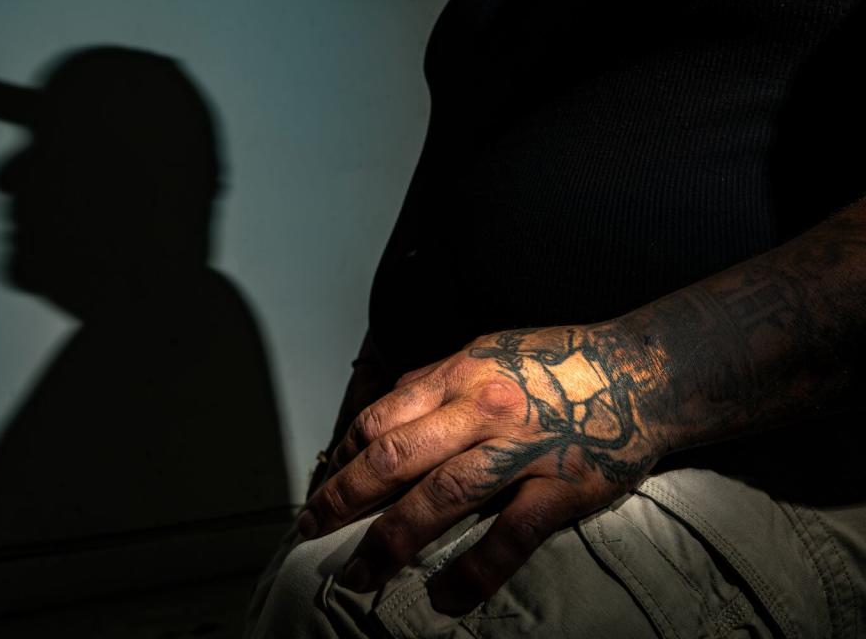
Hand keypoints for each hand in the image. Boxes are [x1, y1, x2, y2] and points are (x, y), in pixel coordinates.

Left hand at [298, 325, 667, 613]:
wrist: (640, 372)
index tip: (324, 484)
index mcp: (458, 374)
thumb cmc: (556, 363)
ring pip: (439, 499)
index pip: (378, 420)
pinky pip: (508, 538)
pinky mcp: (560, 488)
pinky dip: (472, 573)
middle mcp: (481, 410)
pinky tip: (444, 599)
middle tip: (313, 528)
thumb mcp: (486, 353)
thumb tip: (383, 411)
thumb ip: (435, 381)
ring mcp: (521, 451)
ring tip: (358, 574)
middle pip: (392, 458)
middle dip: (343, 499)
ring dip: (389, 542)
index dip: (341, 457)